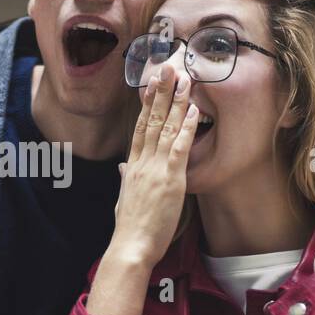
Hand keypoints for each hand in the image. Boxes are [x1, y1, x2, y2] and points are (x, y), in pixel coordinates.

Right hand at [105, 65, 198, 270]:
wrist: (130, 246)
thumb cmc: (129, 228)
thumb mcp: (123, 199)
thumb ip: (125, 180)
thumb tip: (123, 168)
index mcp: (132, 167)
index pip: (139, 128)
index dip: (146, 105)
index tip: (150, 85)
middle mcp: (142, 162)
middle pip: (150, 120)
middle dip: (159, 92)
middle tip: (165, 67)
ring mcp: (155, 169)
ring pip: (165, 128)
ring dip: (175, 101)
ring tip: (183, 78)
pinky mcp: (170, 179)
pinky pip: (179, 148)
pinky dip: (185, 127)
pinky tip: (192, 109)